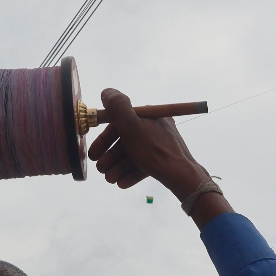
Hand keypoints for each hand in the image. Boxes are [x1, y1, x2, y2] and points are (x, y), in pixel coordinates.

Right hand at [87, 88, 207, 197]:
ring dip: (118, 168)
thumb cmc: (154, 150)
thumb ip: (117, 107)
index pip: (121, 124)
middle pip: (126, 141)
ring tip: (110, 180)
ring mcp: (161, 145)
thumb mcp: (132, 126)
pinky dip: (131, 174)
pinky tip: (121, 183)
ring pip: (134, 155)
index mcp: (150, 116)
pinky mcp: (165, 161)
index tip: (93, 154)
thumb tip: (107, 91)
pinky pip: (144, 165)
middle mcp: (156, 128)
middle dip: (110, 157)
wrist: (182, 176)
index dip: (104, 139)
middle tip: (100, 170)